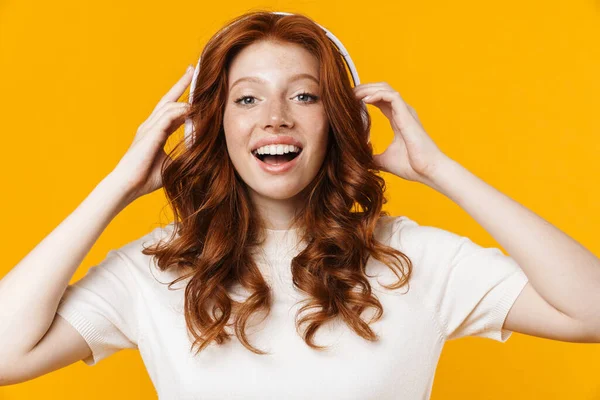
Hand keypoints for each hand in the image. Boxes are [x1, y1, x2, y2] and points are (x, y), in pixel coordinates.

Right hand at [112, 66, 193, 199]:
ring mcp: (148, 128)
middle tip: (193, 70)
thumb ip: (183, 152)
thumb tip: (200, 149)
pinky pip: (168, 116)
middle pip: (167, 99)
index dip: (182, 98)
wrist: (128, 186)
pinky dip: (181, 113)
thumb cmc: (146, 178)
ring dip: (186, 102)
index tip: (192, 88)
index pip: (171, 109)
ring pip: (170, 106)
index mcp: (155, 132)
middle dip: (181, 84)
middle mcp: (150, 126)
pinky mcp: (150, 133)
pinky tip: (192, 112)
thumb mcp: (171, 162)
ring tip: (202, 99)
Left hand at [353, 82, 449, 184]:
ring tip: (352, 94)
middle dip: (363, 89)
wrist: (427, 171)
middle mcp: (402, 112)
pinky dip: (377, 94)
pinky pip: (391, 96)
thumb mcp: (384, 161)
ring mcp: (406, 112)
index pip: (380, 101)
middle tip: (346, 95)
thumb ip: (372, 157)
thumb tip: (358, 160)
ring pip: (385, 88)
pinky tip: (364, 100)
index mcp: (398, 120)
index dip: (364, 97)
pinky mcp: (407, 114)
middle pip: (381, 90)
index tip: (348, 102)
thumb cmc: (411, 166)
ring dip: (368, 88)